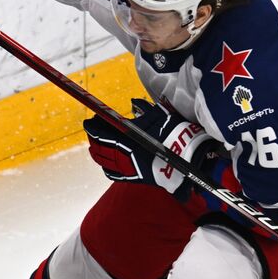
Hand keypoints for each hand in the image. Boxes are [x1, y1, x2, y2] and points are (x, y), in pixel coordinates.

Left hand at [83, 99, 218, 193]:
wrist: (187, 156)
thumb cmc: (173, 133)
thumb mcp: (158, 114)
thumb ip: (143, 109)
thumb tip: (134, 102)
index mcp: (126, 138)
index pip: (101, 132)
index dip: (93, 126)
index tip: (90, 120)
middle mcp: (122, 154)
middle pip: (99, 146)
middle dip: (94, 137)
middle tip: (93, 129)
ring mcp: (126, 167)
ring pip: (103, 160)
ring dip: (96, 151)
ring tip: (94, 145)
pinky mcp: (133, 177)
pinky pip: (112, 173)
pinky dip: (106, 167)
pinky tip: (105, 163)